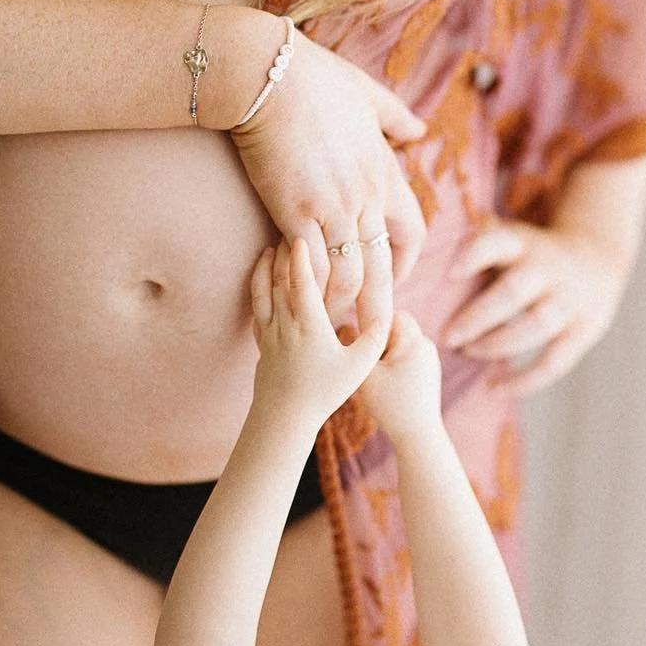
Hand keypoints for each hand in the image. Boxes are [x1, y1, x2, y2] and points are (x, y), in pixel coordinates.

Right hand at [231, 23, 427, 322]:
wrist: (268, 76)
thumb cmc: (313, 78)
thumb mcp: (367, 93)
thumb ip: (395, 116)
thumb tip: (419, 130)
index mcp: (385, 171)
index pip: (412, 231)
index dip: (406, 263)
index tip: (392, 280)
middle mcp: (367, 197)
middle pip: (386, 267)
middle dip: (381, 305)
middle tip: (372, 333)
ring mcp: (334, 208)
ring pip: (352, 278)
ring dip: (343, 307)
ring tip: (331, 329)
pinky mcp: (297, 214)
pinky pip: (314, 269)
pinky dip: (310, 291)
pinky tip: (299, 304)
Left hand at [250, 238, 391, 427]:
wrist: (284, 417)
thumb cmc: (324, 392)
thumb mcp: (359, 367)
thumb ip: (374, 338)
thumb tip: (388, 314)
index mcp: (309, 324)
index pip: (302, 280)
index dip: (301, 254)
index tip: (302, 232)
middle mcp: (285, 322)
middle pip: (279, 278)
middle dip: (282, 251)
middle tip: (288, 228)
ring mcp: (270, 331)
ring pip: (263, 289)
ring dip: (266, 265)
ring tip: (270, 246)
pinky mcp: (262, 341)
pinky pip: (256, 305)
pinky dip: (257, 285)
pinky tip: (261, 278)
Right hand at [358, 312, 443, 442]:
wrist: (418, 434)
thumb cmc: (391, 406)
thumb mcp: (367, 374)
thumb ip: (359, 348)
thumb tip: (351, 328)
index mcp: (414, 342)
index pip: (393, 314)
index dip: (374, 324)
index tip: (362, 342)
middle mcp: (427, 345)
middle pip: (398, 328)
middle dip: (381, 340)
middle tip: (368, 361)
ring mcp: (431, 358)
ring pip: (402, 342)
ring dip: (388, 352)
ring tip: (377, 374)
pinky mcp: (430, 370)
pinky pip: (409, 355)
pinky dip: (396, 363)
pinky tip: (388, 382)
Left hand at [443, 219, 628, 395]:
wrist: (597, 262)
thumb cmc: (532, 258)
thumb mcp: (512, 241)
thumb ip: (477, 248)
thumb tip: (418, 258)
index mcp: (524, 244)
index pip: (500, 241)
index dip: (476, 254)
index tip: (451, 272)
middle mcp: (549, 269)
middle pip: (514, 291)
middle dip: (478, 316)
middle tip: (449, 337)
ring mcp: (569, 300)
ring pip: (536, 325)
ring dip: (498, 344)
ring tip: (470, 352)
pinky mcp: (584, 330)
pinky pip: (554, 361)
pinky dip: (524, 380)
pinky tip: (495, 387)